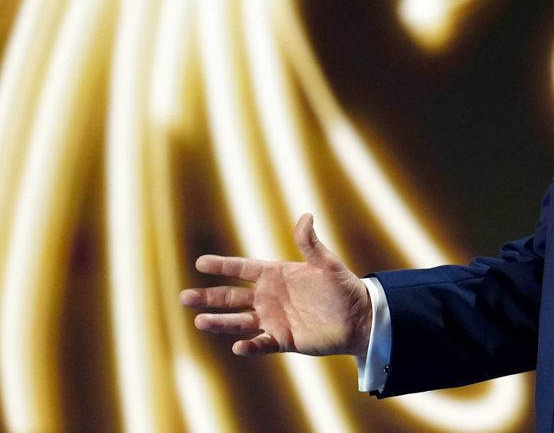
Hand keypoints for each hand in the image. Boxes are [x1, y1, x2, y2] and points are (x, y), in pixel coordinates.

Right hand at [179, 213, 371, 357]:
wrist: (359, 318)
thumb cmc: (344, 288)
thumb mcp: (327, 264)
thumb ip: (311, 244)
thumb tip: (305, 216)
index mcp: (276, 275)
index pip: (243, 269)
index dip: (223, 266)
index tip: (200, 262)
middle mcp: (269, 297)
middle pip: (232, 297)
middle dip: (208, 297)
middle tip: (184, 297)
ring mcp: (274, 320)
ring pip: (239, 321)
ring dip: (220, 322)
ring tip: (199, 321)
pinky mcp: (283, 340)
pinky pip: (261, 343)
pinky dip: (250, 345)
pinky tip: (238, 347)